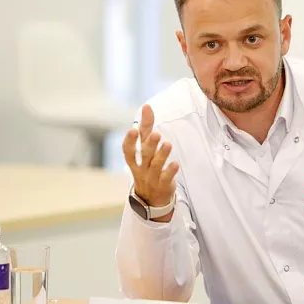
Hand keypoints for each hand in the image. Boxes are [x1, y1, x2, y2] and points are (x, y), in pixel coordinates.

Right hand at [122, 104, 179, 218]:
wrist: (151, 198)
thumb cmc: (147, 166)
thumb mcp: (144, 148)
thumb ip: (145, 127)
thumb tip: (146, 106)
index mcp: (135, 159)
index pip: (128, 150)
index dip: (130, 140)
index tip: (133, 129)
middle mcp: (141, 168)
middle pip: (144, 156)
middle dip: (149, 145)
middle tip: (156, 134)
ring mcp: (152, 177)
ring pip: (156, 166)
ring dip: (162, 155)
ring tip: (168, 144)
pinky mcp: (163, 185)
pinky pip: (166, 178)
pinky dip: (170, 171)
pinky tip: (176, 163)